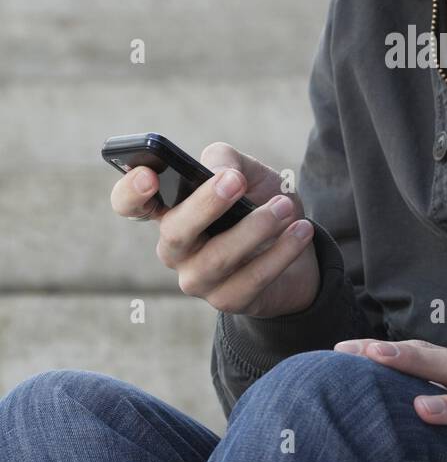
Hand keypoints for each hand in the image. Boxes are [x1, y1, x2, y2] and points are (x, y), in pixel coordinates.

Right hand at [110, 141, 320, 317]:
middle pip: (175, 232)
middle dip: (205, 205)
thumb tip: (221, 170)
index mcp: (170, 210)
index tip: (149, 175)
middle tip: (235, 181)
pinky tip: (300, 230)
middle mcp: (175, 247)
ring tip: (285, 206)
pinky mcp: (228, 299)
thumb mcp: (248, 173)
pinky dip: (281, 252)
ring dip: (255, 228)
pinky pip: (252, 278)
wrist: (295, 242)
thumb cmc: (259, 202)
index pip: (130, 203)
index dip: (130, 191)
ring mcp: (197, 278)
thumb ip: (228, 162)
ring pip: (217, 258)